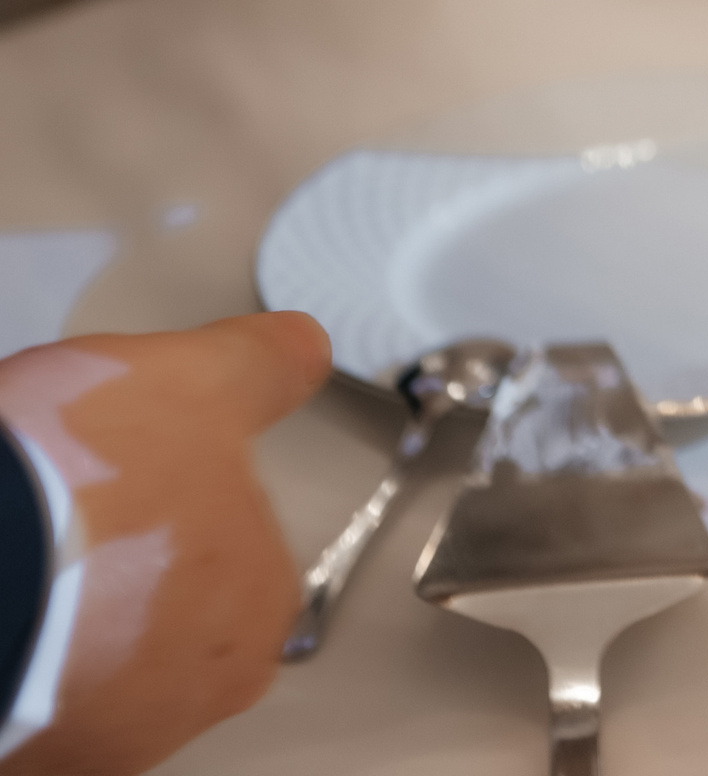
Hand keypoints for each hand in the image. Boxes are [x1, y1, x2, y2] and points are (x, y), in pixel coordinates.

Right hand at [0, 313, 329, 775]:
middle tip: (54, 516)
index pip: (221, 545)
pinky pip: (29, 702)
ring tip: (16, 557)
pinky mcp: (28, 757)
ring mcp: (106, 734)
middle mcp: (196, 690)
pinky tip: (3, 607)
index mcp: (258, 601)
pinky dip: (15, 655)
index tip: (111, 479)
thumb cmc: (74, 481)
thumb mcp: (195, 380)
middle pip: (154, 611)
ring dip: (54, 617)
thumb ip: (263, 366)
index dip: (159, 499)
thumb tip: (303, 349)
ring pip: (86, 663)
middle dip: (107, 566)